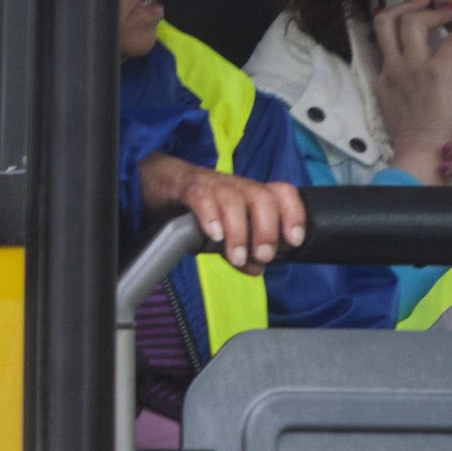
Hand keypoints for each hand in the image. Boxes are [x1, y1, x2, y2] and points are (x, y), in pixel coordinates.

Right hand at [138, 153, 305, 274]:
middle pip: (262, 197)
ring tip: (235, 257)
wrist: (156, 182)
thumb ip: (240, 249)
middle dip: (267, 229)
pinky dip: (210, 216)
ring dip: (239, 231)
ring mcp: (211, 185)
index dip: (294, 214)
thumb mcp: (223, 231)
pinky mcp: (186, 187)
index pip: (281, 193)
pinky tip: (213, 235)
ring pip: (233, 199)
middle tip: (263, 256)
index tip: (294, 241)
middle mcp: (235, 186)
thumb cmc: (196, 207)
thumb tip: (257, 268)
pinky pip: (201, 197)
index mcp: (249, 194)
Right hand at [369, 0, 451, 183]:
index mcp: (383, 78)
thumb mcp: (398, 108)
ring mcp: (412, 70)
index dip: (396, 16)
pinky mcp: (436, 74)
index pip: (380, 36)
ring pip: (411, 21)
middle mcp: (393, 69)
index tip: (413, 11)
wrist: (423, 155)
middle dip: (410, 3)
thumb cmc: (419, 139)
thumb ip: (402, 87)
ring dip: (434, 12)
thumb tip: (418, 76)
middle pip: (387, 19)